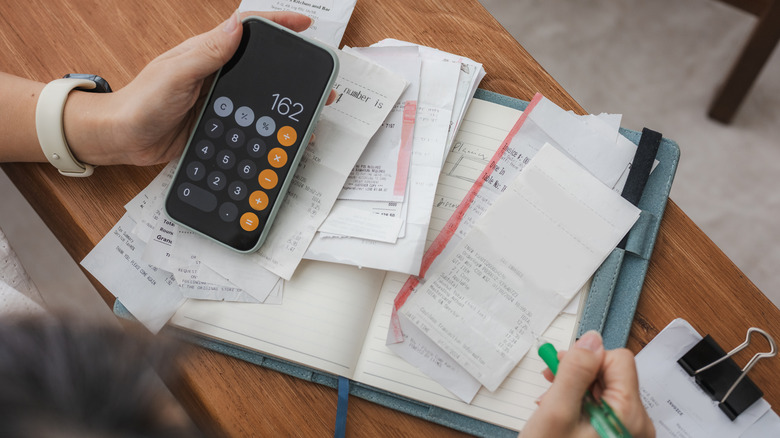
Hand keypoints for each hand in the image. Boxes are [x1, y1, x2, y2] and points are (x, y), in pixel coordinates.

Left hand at [64, 11, 313, 165]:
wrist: (122, 138)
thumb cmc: (141, 102)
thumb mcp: (175, 74)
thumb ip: (206, 53)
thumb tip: (236, 27)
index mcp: (208, 52)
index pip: (249, 29)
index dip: (279, 22)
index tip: (306, 24)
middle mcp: (217, 71)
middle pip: (262, 62)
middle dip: (293, 66)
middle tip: (320, 78)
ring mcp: (219, 97)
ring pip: (260, 93)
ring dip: (284, 100)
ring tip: (308, 111)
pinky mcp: (217, 122)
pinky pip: (249, 120)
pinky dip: (267, 126)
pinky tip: (279, 137)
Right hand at [520, 331, 654, 437]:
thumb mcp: (556, 412)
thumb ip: (575, 372)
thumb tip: (591, 340)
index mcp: (629, 415)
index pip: (618, 359)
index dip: (587, 359)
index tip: (562, 367)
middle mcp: (637, 425)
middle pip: (613, 376)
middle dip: (579, 374)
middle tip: (550, 381)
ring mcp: (629, 434)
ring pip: (606, 393)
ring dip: (577, 390)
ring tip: (552, 402)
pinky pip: (604, 411)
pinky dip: (581, 407)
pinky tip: (562, 416)